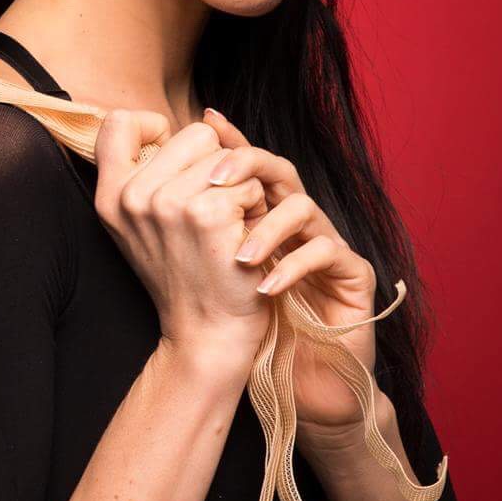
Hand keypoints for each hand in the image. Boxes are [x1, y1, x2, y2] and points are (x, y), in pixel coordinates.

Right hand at [90, 108, 275, 373]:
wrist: (206, 332)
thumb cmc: (186, 273)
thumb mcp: (146, 222)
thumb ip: (151, 171)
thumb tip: (202, 118)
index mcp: (110, 196)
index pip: (120, 121)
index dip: (155, 128)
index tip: (176, 164)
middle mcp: (132, 196)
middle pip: (194, 132)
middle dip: (216, 167)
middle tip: (211, 211)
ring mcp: (169, 204)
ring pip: (228, 158)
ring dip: (240, 190)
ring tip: (226, 227)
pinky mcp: (208, 214)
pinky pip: (249, 185)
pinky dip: (255, 210)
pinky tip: (241, 240)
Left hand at [199, 107, 391, 443]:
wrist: (299, 375)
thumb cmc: (253, 319)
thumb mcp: (213, 270)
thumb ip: (192, 229)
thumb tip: (149, 191)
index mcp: (265, 212)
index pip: (247, 161)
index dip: (227, 139)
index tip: (201, 125)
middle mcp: (298, 219)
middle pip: (278, 169)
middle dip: (246, 166)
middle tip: (214, 180)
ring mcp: (327, 242)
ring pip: (304, 207)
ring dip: (269, 227)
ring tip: (240, 254)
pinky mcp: (352, 273)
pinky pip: (327, 253)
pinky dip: (294, 268)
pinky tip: (265, 287)